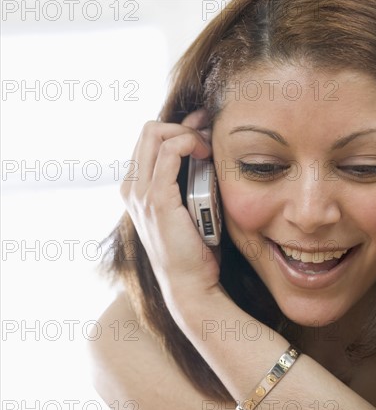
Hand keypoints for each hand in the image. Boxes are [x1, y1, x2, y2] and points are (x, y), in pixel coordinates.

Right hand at [120, 110, 219, 309]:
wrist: (188, 283)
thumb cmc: (192, 248)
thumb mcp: (184, 209)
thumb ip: (184, 183)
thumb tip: (201, 153)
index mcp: (135, 190)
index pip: (148, 141)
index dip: (177, 129)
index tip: (204, 132)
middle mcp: (132, 189)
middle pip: (148, 130)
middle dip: (182, 126)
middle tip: (208, 136)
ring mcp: (141, 194)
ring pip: (155, 134)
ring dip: (187, 132)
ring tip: (209, 147)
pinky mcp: (157, 200)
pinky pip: (169, 152)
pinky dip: (188, 142)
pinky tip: (205, 153)